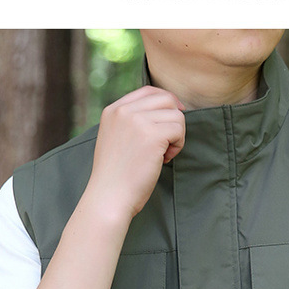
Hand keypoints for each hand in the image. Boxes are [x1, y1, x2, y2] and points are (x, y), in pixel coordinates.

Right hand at [87, 86, 185, 221]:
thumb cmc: (116, 177)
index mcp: (113, 110)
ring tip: (163, 156)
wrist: (109, 197)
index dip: (166, 103)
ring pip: (176, 115)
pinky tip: (164, 160)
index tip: (171, 121)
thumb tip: (164, 112)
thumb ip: (131, 123)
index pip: (148, 91)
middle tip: (166, 145)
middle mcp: (124, 111)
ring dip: (176, 136)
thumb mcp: (116, 140)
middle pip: (165, 99)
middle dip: (173, 121)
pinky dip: (178, 146)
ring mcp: (137, 121)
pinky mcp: (152, 135)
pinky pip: (179, 129)